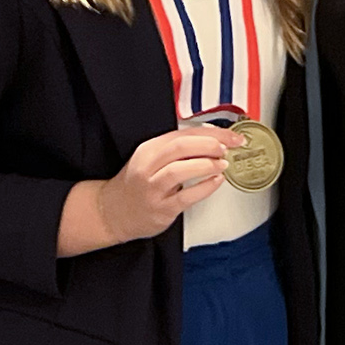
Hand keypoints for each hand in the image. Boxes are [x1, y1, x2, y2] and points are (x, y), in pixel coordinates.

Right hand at [91, 125, 240, 244]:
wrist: (114, 212)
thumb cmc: (137, 184)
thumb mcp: (151, 159)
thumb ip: (178, 150)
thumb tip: (214, 141)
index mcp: (149, 149)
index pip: (183, 133)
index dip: (211, 132)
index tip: (230, 135)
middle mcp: (148, 166)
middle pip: (181, 147)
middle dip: (210, 143)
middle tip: (228, 147)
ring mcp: (153, 188)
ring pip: (180, 169)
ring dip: (206, 164)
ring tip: (222, 164)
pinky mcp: (160, 209)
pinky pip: (185, 197)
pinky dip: (205, 187)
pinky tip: (216, 182)